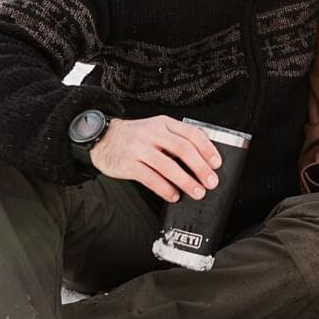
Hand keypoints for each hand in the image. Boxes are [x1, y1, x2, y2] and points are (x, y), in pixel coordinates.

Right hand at [91, 116, 222, 202]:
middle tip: (211, 181)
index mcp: (163, 123)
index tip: (217, 163)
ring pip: (168, 165)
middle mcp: (152, 133)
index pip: (191, 133)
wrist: (102, 138)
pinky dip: (165, 189)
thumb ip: (175, 138)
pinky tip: (173, 195)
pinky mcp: (128, 164)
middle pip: (182, 149)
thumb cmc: (134, 137)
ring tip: (197, 192)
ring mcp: (139, 148)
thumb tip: (202, 159)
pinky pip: (150, 178)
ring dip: (185, 181)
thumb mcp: (156, 129)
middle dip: (200, 167)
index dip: (207, 149)